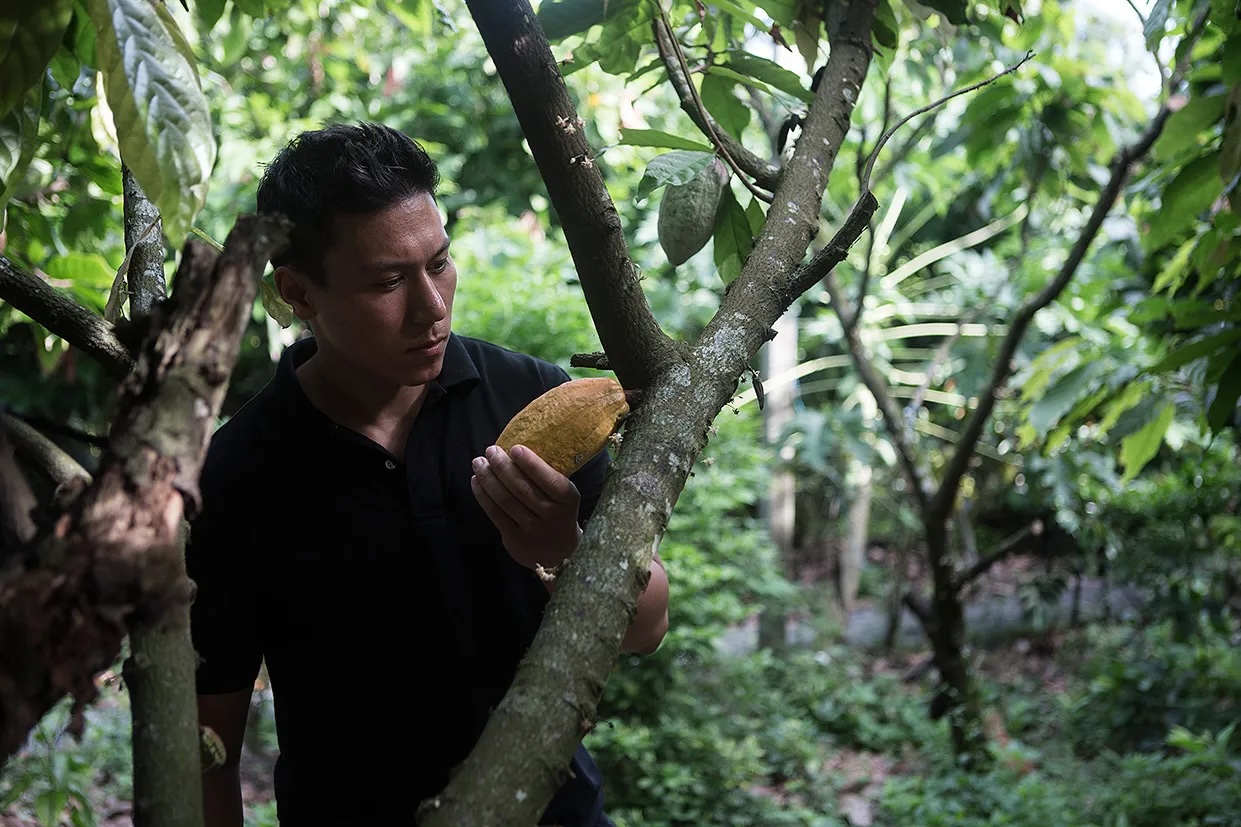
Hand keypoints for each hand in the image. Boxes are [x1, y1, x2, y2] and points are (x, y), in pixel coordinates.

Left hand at [470, 444, 581, 570]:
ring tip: (479, 463)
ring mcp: (533, 530)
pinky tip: (477, 482)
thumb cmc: (559, 513)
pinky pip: (496, 514)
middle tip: (491, 450)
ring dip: (488, 479)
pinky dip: (483, 496)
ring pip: (506, 500)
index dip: (531, 464)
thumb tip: (516, 449)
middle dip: (503, 467)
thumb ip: (547, 478)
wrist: (560, 553)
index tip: (515, 447)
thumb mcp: (564, 496)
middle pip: (522, 489)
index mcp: (568, 500)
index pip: (549, 480)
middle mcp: (552, 516)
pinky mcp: (515, 540)